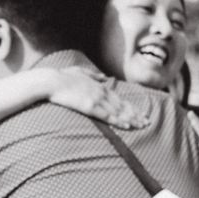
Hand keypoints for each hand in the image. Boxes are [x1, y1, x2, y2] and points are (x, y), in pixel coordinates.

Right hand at [35, 67, 150, 129]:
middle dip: (136, 114)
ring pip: (118, 111)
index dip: (131, 106)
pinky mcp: (90, 106)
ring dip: (131, 119)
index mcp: (99, 86)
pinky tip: (127, 125)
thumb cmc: (62, 77)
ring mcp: (97, 99)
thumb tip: (104, 76)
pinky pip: (107, 115)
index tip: (140, 112)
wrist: (51, 81)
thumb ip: (94, 75)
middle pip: (123, 105)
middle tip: (147, 122)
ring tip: (141, 126)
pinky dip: (119, 120)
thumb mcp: (80, 71)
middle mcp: (101, 92)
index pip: (119, 98)